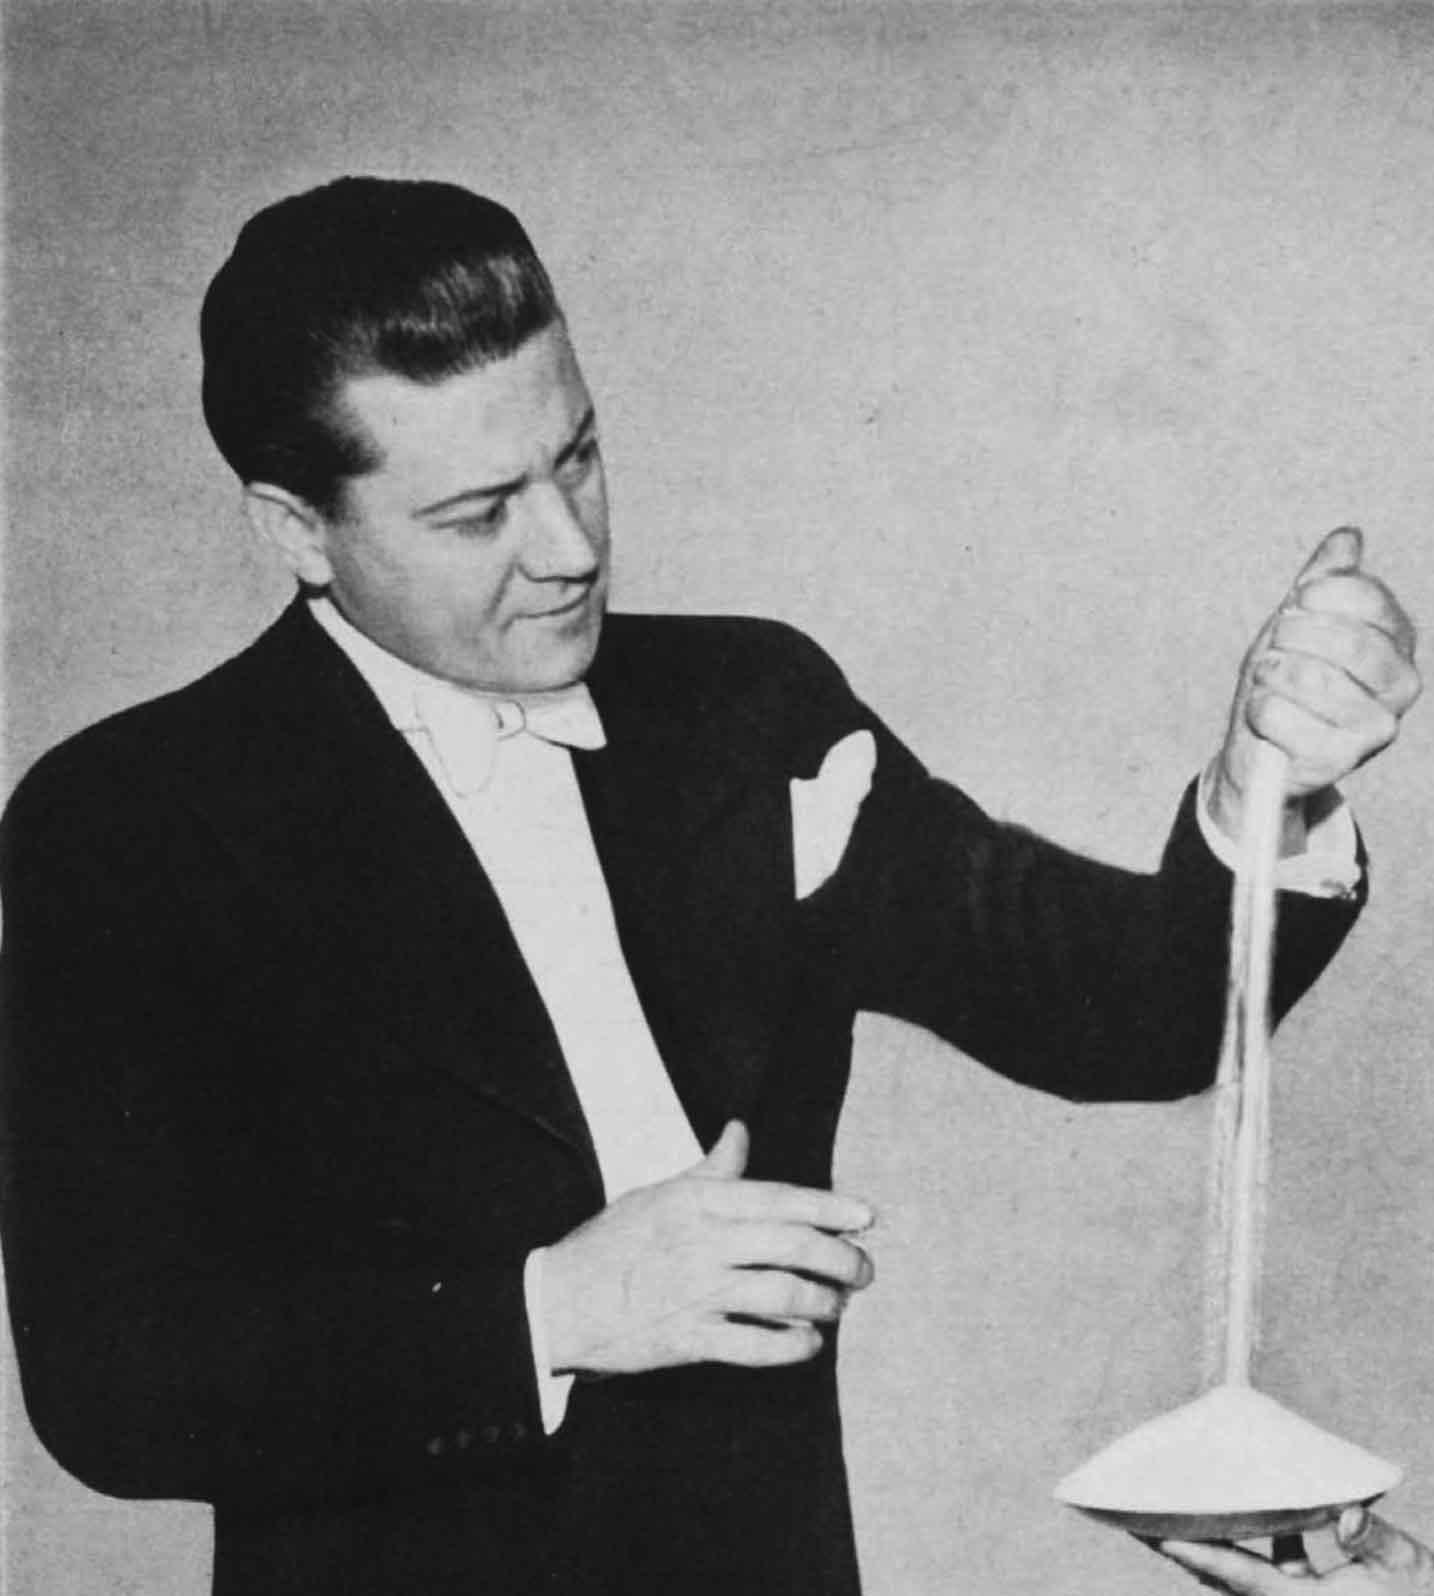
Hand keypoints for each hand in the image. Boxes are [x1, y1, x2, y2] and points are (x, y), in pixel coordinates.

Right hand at [541, 1120, 874, 1375]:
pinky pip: (756, 1345)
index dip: (831, 1207)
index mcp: (698, 1201)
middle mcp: (703, 1242)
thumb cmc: (611, 1243)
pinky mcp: (690, 1339)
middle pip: (793, 1245)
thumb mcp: (658, 1193)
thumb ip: (710, 1169)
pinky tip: (807, 1342)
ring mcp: (697, 1292)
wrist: (558, 1301)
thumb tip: (740, 1131)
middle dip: (841, 1258)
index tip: (867, 1217)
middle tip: (863, 1270)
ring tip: (836, 1305)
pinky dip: (792, 1345)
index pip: (780, 1198)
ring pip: (784, 1295)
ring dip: (823, 1302)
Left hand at [1160, 1507, 1433, 1592]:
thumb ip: (1373, 1538)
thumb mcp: (1406, 1565)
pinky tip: (1250, 1502)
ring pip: (1238, 1569)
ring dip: (1207, 1540)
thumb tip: (1345, 1515)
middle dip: (1179, 1549)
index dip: (1200, 1556)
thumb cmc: (1423, 1595)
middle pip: (1222, 1574)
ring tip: (1167, 1507)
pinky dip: (1250, 1537)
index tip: (1161, 1536)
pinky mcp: (1309, 1592)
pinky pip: (1267, 1564)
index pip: (1242, 1576)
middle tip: (1135, 1518)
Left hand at [1208, 527, 1419, 852]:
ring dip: (1269, 675)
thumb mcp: (1298, 620)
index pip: (1362, 596)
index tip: (1295, 608)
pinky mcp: (1342, 760)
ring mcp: (1378, 726)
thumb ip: (1323, 580)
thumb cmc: (1284, 676)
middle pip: (1339, 638)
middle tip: (1277, 652)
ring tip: (1269, 683)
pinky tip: (1265, 716)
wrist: (1261, 744)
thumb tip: (1346, 537)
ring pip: (1306, 677)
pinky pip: (1278, 715)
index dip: (1314, 597)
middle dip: (1289, 638)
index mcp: (1398, 640)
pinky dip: (1258, 710)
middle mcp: (1402, 683)